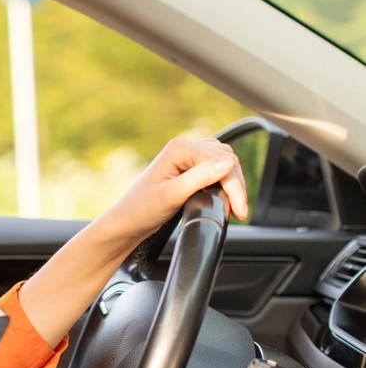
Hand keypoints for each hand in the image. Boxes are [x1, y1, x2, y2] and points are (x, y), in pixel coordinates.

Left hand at [105, 136, 248, 246]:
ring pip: (225, 163)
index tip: (240, 211)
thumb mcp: (172, 196)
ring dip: (233, 184)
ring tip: (236, 208)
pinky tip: (226, 198)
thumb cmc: (142, 210)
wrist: (127, 221)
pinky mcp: (188, 167)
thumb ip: (199, 178)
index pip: (222, 162)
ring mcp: (186, 156)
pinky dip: (225, 183)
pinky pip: (216, 169)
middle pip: (227, 160)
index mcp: (179, 148)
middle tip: (240, 213)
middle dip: (237, 187)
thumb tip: (228, 163)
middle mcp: (184, 146)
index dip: (235, 187)